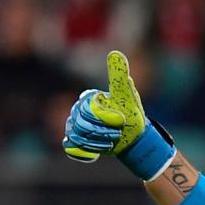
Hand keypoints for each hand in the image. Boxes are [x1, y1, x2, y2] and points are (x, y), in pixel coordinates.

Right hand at [61, 50, 173, 179]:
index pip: (88, 110)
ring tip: (112, 141)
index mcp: (88, 98)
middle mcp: (79, 110)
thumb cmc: (131, 115)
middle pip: (81, 125)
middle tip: (117, 134)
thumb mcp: (127, 95)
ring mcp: (76, 125)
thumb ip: (119, 74)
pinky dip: (84, 151)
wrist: (133, 138)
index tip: (120, 121)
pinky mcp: (76, 140)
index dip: (105, 118)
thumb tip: (115, 52)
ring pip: (77, 136)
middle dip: (103, 132)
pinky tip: (98, 152)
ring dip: (98, 142)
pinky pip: (71, 146)